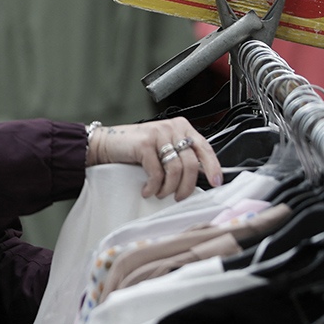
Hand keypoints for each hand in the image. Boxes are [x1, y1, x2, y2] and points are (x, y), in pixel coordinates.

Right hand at [86, 117, 221, 201]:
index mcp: (181, 127)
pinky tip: (148, 190)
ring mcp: (158, 134)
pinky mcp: (145, 144)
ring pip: (176, 170)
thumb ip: (180, 156)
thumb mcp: (163, 148)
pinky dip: (154, 186)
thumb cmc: (135, 149)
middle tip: (179, 196)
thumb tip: (200, 176)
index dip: (213, 167)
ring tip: (161, 193)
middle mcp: (172, 128)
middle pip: (191, 163)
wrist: (107, 144)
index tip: (216, 182)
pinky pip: (157, 173)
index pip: (204, 147)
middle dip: (187, 186)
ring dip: (169, 188)